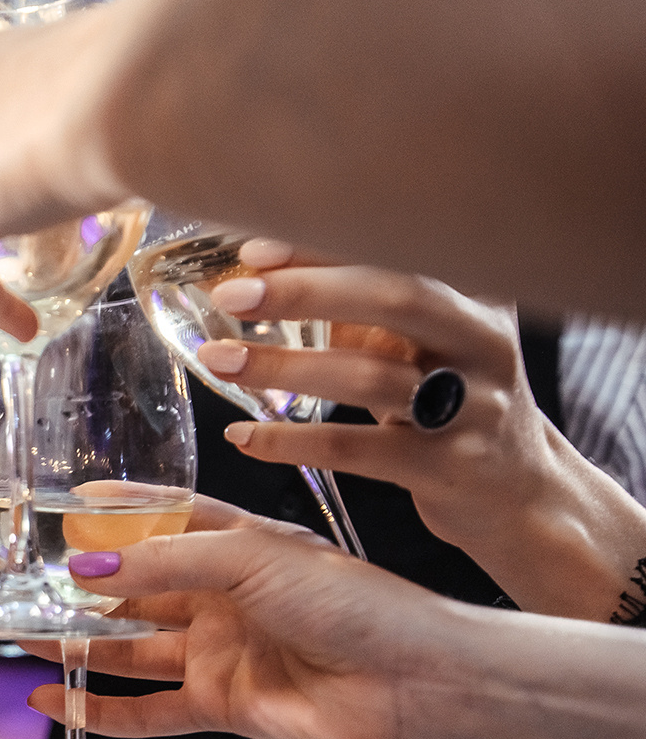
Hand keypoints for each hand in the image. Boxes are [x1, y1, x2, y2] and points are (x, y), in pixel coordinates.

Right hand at [23, 495, 451, 738]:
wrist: (410, 684)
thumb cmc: (353, 603)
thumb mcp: (251, 559)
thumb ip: (163, 561)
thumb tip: (86, 570)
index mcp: (239, 543)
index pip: (165, 516)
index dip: (117, 508)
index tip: (65, 502)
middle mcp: (225, 594)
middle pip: (137, 587)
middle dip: (82, 588)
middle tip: (24, 588)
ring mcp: (220, 650)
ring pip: (131, 647)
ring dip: (79, 645)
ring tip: (22, 639)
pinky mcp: (221, 704)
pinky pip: (148, 709)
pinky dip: (99, 709)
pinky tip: (57, 700)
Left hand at [195, 242, 645, 619]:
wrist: (520, 491)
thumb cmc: (449, 398)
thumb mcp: (420, 339)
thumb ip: (359, 301)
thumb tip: (257, 267)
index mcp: (475, 294)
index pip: (397, 250)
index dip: (321, 246)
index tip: (252, 251)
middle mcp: (482, 341)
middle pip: (397, 297)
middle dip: (307, 291)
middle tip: (231, 295)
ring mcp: (473, 406)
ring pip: (371, 377)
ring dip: (284, 366)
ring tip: (217, 361)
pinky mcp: (449, 466)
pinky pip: (359, 450)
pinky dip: (293, 441)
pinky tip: (243, 436)